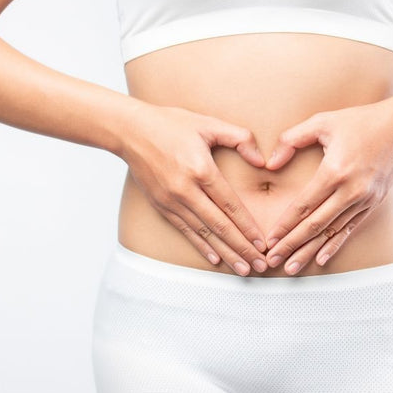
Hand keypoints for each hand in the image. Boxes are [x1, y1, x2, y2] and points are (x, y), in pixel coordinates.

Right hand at [117, 103, 269, 275]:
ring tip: (243, 269)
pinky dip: (201, 246)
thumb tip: (262, 161)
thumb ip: (240, 138)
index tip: (263, 243)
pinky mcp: (161, 205)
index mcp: (201, 169)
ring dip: (225, 253)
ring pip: (204, 233)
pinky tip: (215, 258)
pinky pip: (185, 230)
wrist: (130, 131)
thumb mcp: (208, 123)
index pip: (230, 205)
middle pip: (219, 226)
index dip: (248, 227)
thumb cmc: (170, 124)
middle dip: (242, 248)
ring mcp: (171, 200)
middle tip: (260, 265)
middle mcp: (185, 190)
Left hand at [260, 100, 392, 274]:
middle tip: (271, 261)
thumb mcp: (322, 121)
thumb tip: (270, 164)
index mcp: (335, 171)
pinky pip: (350, 229)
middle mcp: (351, 190)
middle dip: (291, 245)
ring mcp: (364, 200)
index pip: (303, 205)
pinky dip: (334, 245)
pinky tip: (321, 259)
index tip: (269, 240)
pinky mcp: (373, 203)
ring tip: (290, 267)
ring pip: (331, 232)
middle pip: (315, 225)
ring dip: (309, 251)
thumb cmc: (360, 121)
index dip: (285, 225)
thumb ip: (291, 139)